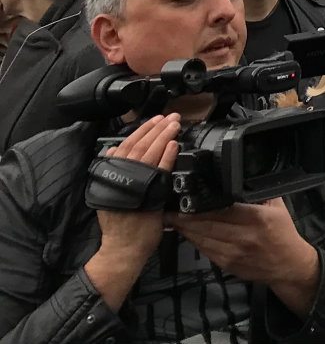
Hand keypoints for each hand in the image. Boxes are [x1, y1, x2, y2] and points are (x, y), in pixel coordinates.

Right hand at [93, 114, 178, 260]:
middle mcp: (121, 177)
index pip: (127, 146)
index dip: (142, 131)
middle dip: (156, 128)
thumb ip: (113, 171)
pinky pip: (160, 171)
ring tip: (174, 124)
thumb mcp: (108, 193)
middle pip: (139, 146)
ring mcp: (135, 185)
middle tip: (170, 116)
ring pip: (149, 154)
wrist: (122, 249)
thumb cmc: (120, 224)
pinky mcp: (150, 195)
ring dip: (163, 136)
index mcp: (111, 175)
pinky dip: (167, 156)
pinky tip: (174, 145)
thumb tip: (113, 150)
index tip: (155, 119)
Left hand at [170, 199, 318, 288]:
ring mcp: (233, 252)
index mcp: (257, 218)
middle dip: (184, 218)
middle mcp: (243, 236)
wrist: (288, 265)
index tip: (184, 200)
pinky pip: (204, 250)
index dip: (199, 207)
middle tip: (169, 209)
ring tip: (172, 219)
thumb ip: (258, 194)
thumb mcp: (277, 208)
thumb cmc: (283, 233)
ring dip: (185, 229)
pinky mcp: (226, 264)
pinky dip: (193, 240)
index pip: (222, 210)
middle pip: (206, 225)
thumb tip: (238, 180)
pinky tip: (186, 232)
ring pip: (201, 239)